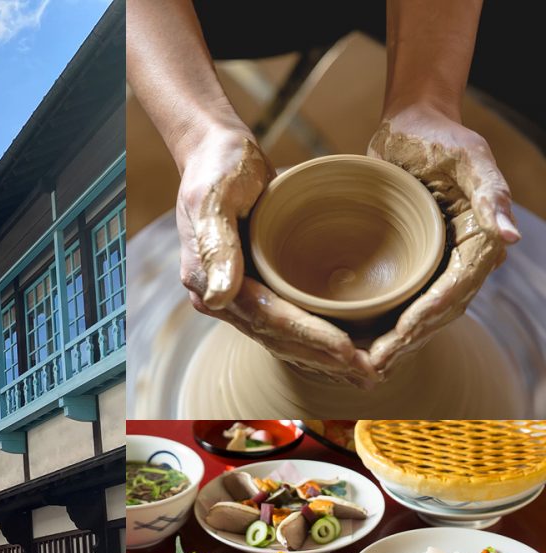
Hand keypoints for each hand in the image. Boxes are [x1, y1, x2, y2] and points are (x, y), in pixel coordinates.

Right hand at [178, 129, 376, 386]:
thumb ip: (215, 247)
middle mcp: (221, 297)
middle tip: (371, 372)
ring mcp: (236, 295)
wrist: (214, 151)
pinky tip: (348, 346)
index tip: (348, 350)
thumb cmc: (217, 167)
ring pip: (285, 336)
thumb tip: (216, 297)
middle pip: (278, 337)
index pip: (267, 319)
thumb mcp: (213, 199)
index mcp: (209, 283)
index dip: (309, 337)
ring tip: (368, 369)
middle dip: (324, 357)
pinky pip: (288, 320)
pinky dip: (317, 336)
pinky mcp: (254, 286)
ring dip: (324, 356)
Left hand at [366, 105, 517, 376]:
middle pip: (436, 314)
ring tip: (364, 366)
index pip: (452, 294)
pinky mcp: (414, 261)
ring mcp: (437, 262)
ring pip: (419, 314)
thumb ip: (492, 194)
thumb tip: (511, 237)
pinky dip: (385, 322)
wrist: (414, 123)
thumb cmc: (441, 136)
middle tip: (371, 368)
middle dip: (406, 343)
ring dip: (395, 342)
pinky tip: (359, 341)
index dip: (424, 321)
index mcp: (480, 242)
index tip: (395, 343)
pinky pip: (403, 299)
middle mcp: (461, 259)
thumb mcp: (469, 157)